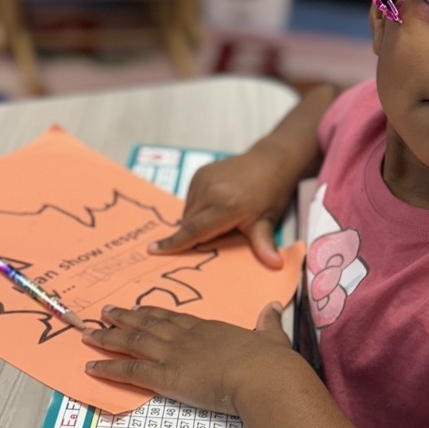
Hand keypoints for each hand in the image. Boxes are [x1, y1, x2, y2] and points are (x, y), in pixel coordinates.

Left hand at [82, 301, 291, 412]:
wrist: (262, 375)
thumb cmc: (269, 361)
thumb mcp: (271, 336)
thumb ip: (268, 322)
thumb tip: (273, 307)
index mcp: (209, 328)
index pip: (174, 318)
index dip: (154, 313)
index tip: (139, 308)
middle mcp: (186, 337)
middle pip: (148, 324)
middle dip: (124, 318)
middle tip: (105, 312)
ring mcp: (174, 355)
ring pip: (133, 342)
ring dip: (109, 337)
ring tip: (89, 333)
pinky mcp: (166, 377)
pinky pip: (130, 371)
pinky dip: (108, 368)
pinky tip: (91, 367)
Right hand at [149, 146, 295, 267]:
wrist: (271, 162)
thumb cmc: (270, 194)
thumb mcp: (267, 222)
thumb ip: (264, 245)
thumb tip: (276, 266)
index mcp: (225, 206)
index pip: (194, 230)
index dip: (174, 243)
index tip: (152, 250)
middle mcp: (210, 191)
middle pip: (190, 223)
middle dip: (195, 235)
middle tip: (214, 237)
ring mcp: (203, 179)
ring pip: (188, 212)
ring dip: (197, 220)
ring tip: (221, 217)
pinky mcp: (200, 173)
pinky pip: (191, 198)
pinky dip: (198, 207)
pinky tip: (217, 204)